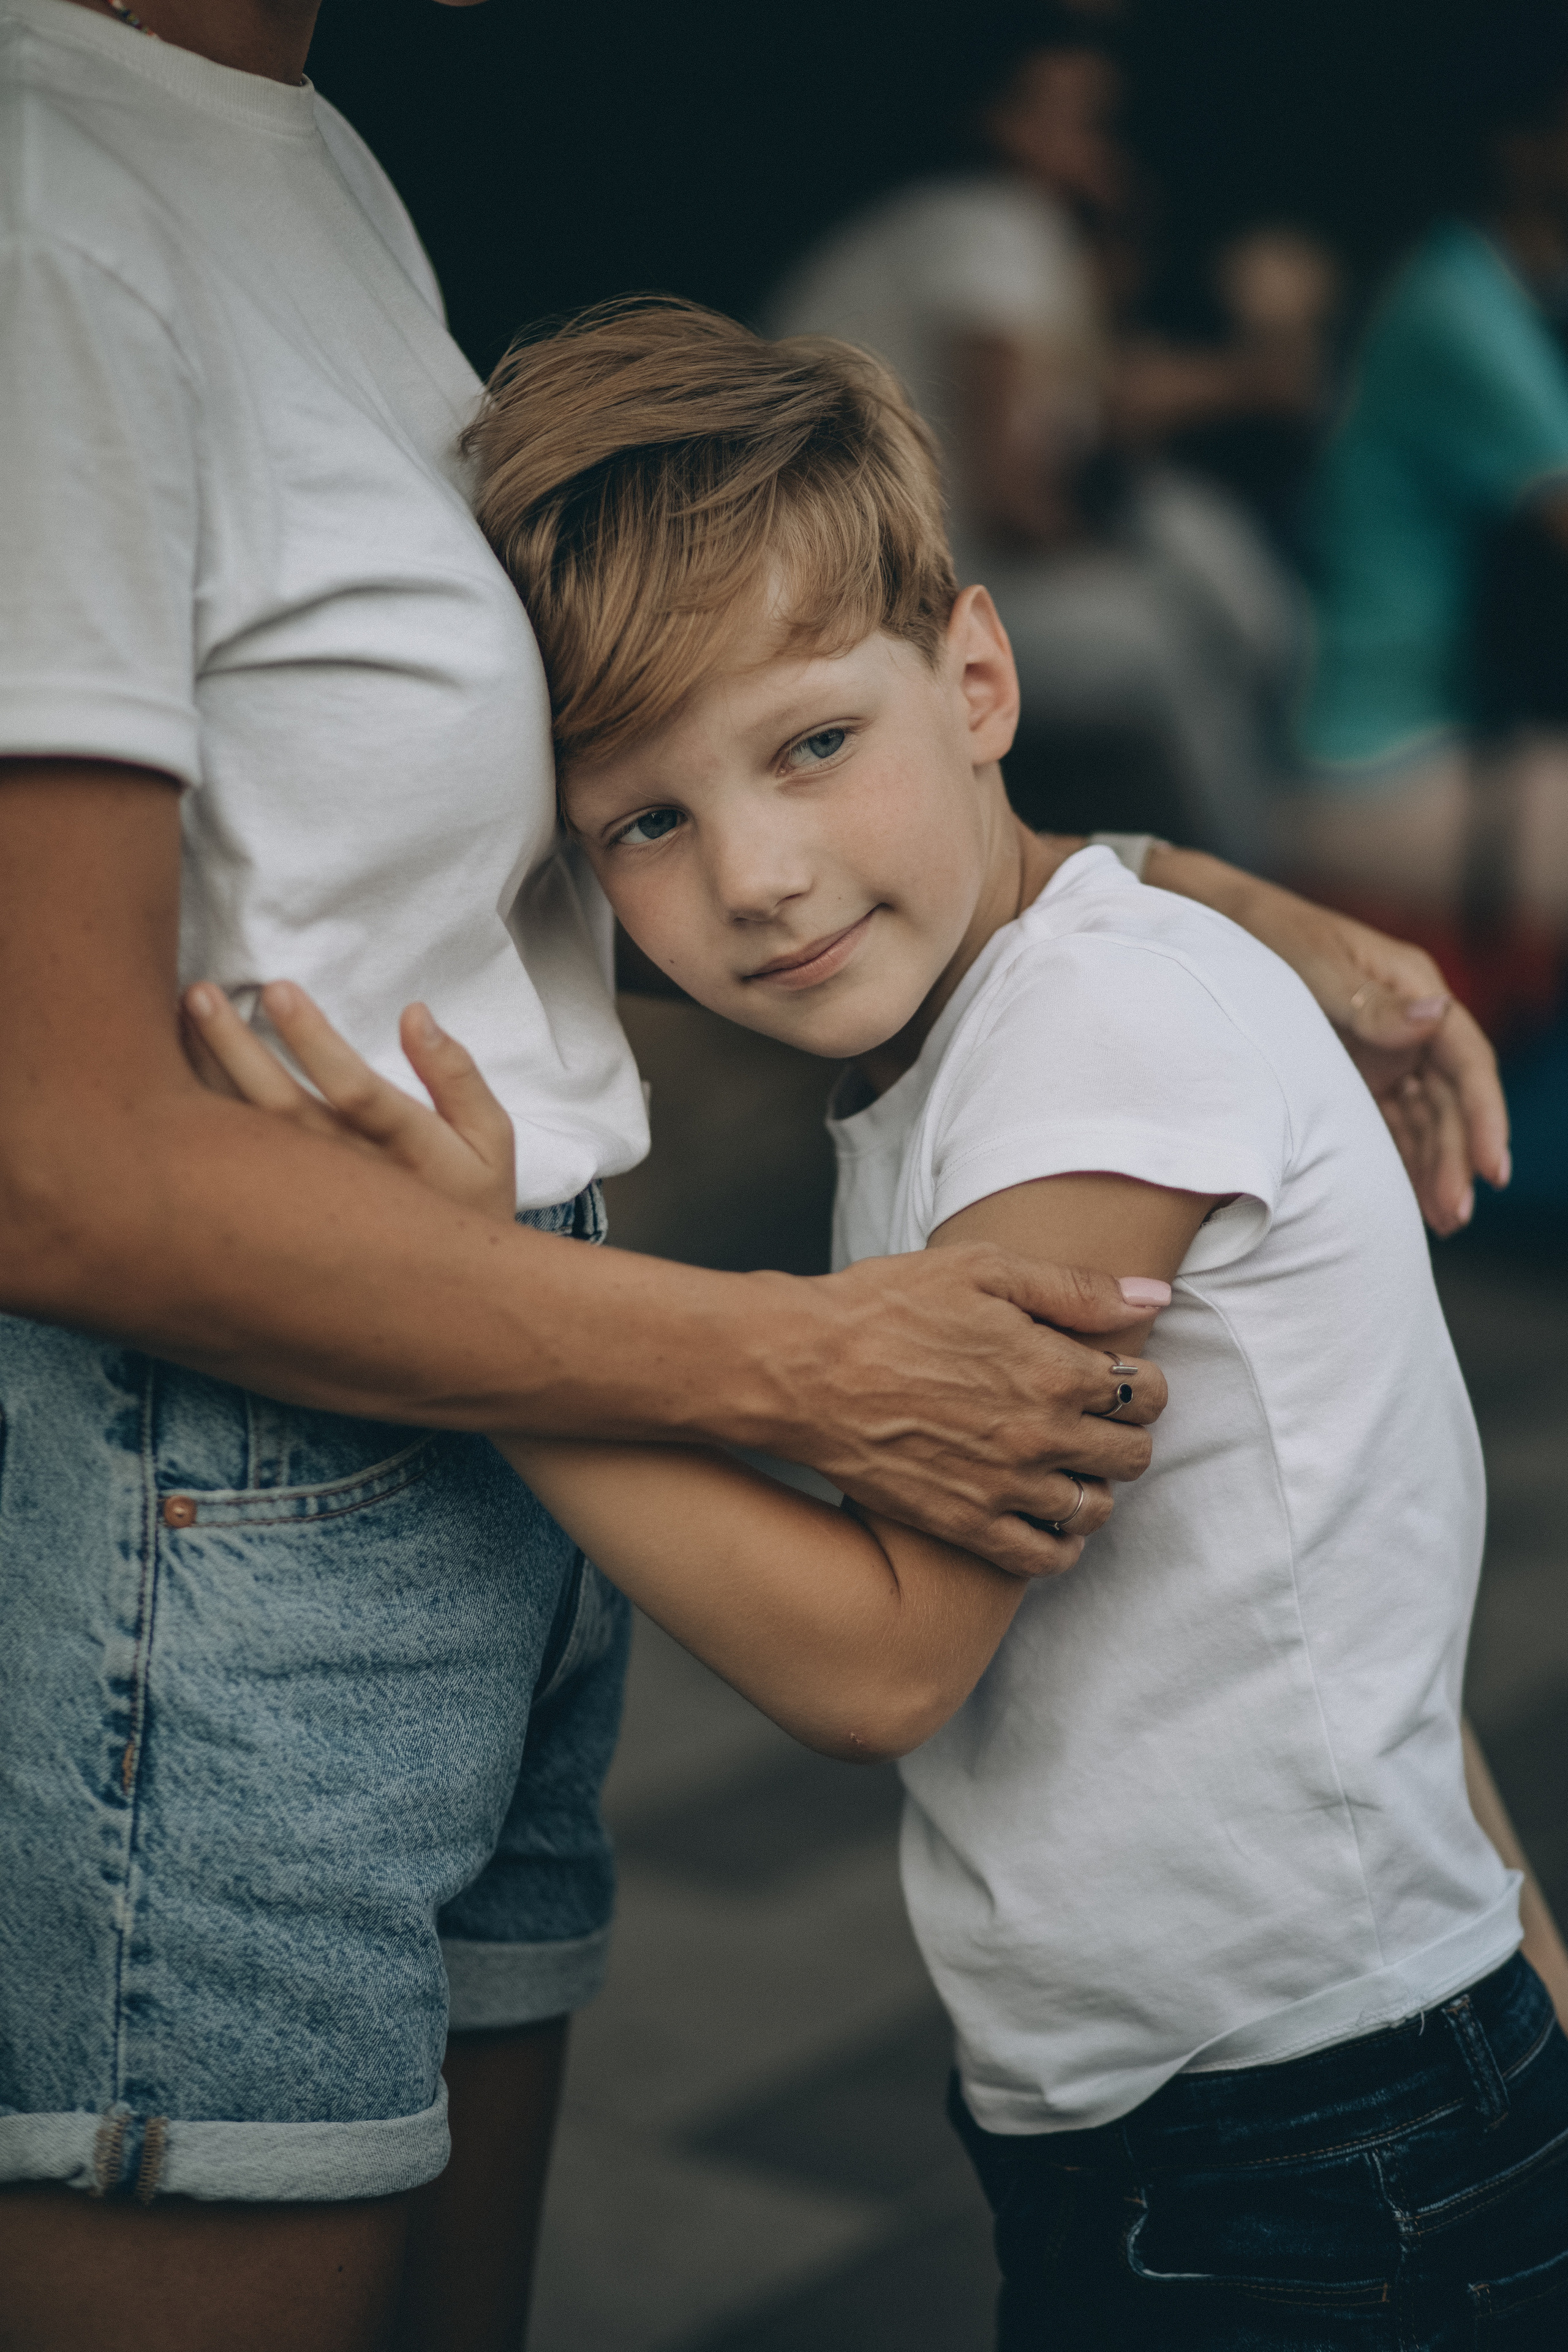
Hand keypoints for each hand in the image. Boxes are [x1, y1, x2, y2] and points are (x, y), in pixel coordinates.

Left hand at [181, 980, 517, 1222]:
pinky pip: (235, 1167)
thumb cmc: (467, 1201)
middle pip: (284, 1112)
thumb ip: (457, 1074)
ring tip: (181, 1015)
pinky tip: (175, 1075)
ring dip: (210, 1073)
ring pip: (251, 1138)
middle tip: (200, 994)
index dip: (315, 1042)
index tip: (278, 990)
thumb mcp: (491, 1140)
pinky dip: (203, 1120)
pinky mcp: (284, 1216)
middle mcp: (357, 1184)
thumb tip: (415, 1013)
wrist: (443, 1300)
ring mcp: (315, 1205)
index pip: (358, 1094)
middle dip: (237, 1048)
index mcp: (414, 1158)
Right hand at [760, 1249, 1169, 1578]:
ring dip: (1095, 1486)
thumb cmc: (885, 1307)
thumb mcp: (982, 1270)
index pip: (1147, 1393)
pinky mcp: (966, 1524)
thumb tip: (1153, 1297)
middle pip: (1133, 1454)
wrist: (801, 1368)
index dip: (1141, 1382)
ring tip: (1069, 1465)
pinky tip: (1045, 1518)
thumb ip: (1075, 1288)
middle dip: (1126, 1433)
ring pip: (1096, 1509)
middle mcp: (1041, 1436)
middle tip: (1096, 1418)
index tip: (1117, 1376)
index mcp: (1054, 1369)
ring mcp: (1004, 1487)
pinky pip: (1044, 1558)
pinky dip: (1060, 1545)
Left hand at [1292, 914, 1509, 1237]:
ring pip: (1424, 1119)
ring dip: (1435, 1168)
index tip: (1493, 1167)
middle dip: (1457, 1159)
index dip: (1485, 1116)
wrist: (1218, 929)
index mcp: (1414, 987)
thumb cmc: (1270, 936)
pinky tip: (1410, 1202)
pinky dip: (1402, 1161)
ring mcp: (1386, 1051)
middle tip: (1456, 1215)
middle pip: (1448, 1101)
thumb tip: (1436, 1015)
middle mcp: (1410, 1024)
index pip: (1466, 1061)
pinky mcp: (1358, 1073)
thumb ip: (1370, 1001)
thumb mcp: (1316, 965)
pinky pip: (1390, 1123)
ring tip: (1443, 1223)